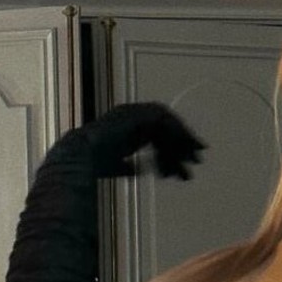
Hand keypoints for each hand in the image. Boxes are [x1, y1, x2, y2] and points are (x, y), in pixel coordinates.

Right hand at [63, 102, 206, 179]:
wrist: (82, 157)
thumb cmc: (95, 164)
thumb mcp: (117, 165)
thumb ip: (128, 165)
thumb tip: (136, 169)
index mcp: (126, 123)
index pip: (157, 131)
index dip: (174, 144)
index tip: (189, 160)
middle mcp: (131, 113)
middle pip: (166, 126)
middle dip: (184, 141)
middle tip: (199, 157)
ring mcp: (134, 111)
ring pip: (168, 125)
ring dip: (184, 141)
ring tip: (196, 158)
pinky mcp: (138, 115)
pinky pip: (165, 124)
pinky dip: (178, 137)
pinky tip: (187, 152)